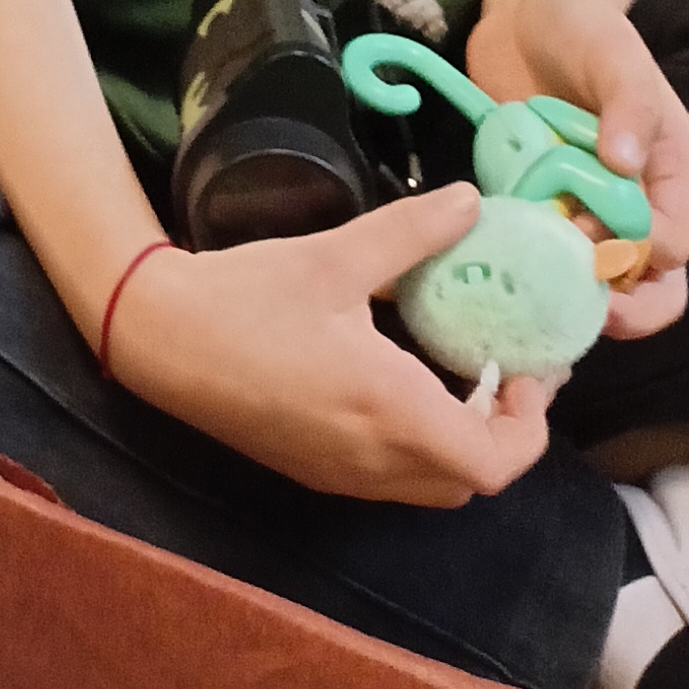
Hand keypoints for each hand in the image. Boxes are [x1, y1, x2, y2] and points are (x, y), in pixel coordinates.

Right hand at [106, 185, 564, 502]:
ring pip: (433, 487)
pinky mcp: (314, 472)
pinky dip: (420, 448)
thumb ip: (411, 232)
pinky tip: (401, 387)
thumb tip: (473, 202)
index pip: (495, 461)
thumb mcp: (335, 255)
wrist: (159, 339)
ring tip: (456, 376)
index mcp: (390, 412)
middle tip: (499, 367)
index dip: (529, 424)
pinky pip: (394, 479)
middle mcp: (374, 460)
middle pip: (471, 481)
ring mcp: (342, 475)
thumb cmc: (248, 298)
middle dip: (502, 433)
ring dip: (462, 444)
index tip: (524, 366)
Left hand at [465, 0, 688, 341]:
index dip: (634, 261)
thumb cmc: (585, 27)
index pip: (671, 249)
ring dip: (565, 292)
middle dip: (613, 307)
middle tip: (562, 303)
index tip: (587, 248)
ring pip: (594, 284)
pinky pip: (545, 260)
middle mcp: (639, 205)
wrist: (528, 12)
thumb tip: (624, 163)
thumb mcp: (613, 54)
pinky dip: (527, 270)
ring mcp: (590, 212)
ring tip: (524, 280)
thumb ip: (628, 102)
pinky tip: (496, 264)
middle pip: (646, 288)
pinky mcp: (544, 209)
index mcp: (672, 176)